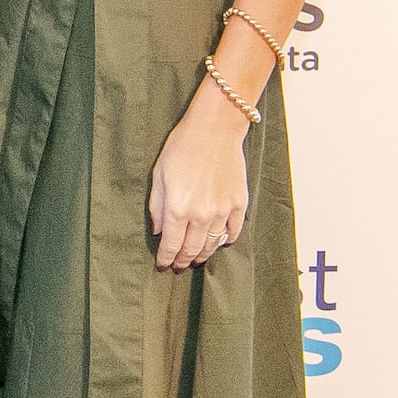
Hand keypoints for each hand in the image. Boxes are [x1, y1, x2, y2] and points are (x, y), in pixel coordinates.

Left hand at [145, 91, 248, 272]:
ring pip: (212, 245)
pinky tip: (219, 242)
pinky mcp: (239, 204)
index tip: (163, 266)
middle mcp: (201, 214)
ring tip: (196, 259)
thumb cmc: (182, 148)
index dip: (166, 259)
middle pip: (192, 250)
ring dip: (203, 255)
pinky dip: (226, 240)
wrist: (214, 130)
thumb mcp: (159, 176)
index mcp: (178, 208)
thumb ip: (158, 207)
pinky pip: (233, 232)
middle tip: (179, 267)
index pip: (171, 246)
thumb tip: (159, 232)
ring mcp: (223, 210)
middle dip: (183, 261)